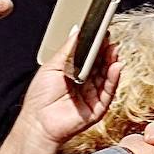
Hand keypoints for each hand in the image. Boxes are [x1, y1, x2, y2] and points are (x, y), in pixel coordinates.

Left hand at [0, 32, 120, 153]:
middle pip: (101, 65)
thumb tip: (77, 31)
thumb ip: (68, 49)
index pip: (90, 56)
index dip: (97, 46)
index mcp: (74, 72)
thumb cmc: (40, 97)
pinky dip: (113, 79)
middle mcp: (85, 83)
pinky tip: (115, 68)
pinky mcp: (98, 108)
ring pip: (107, 77)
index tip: (102, 35)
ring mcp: (92, 95)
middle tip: (109, 41)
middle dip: (106, 52)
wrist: (37, 122)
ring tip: (114, 51)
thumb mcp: (52, 66)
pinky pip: (109, 92)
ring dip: (112, 63)